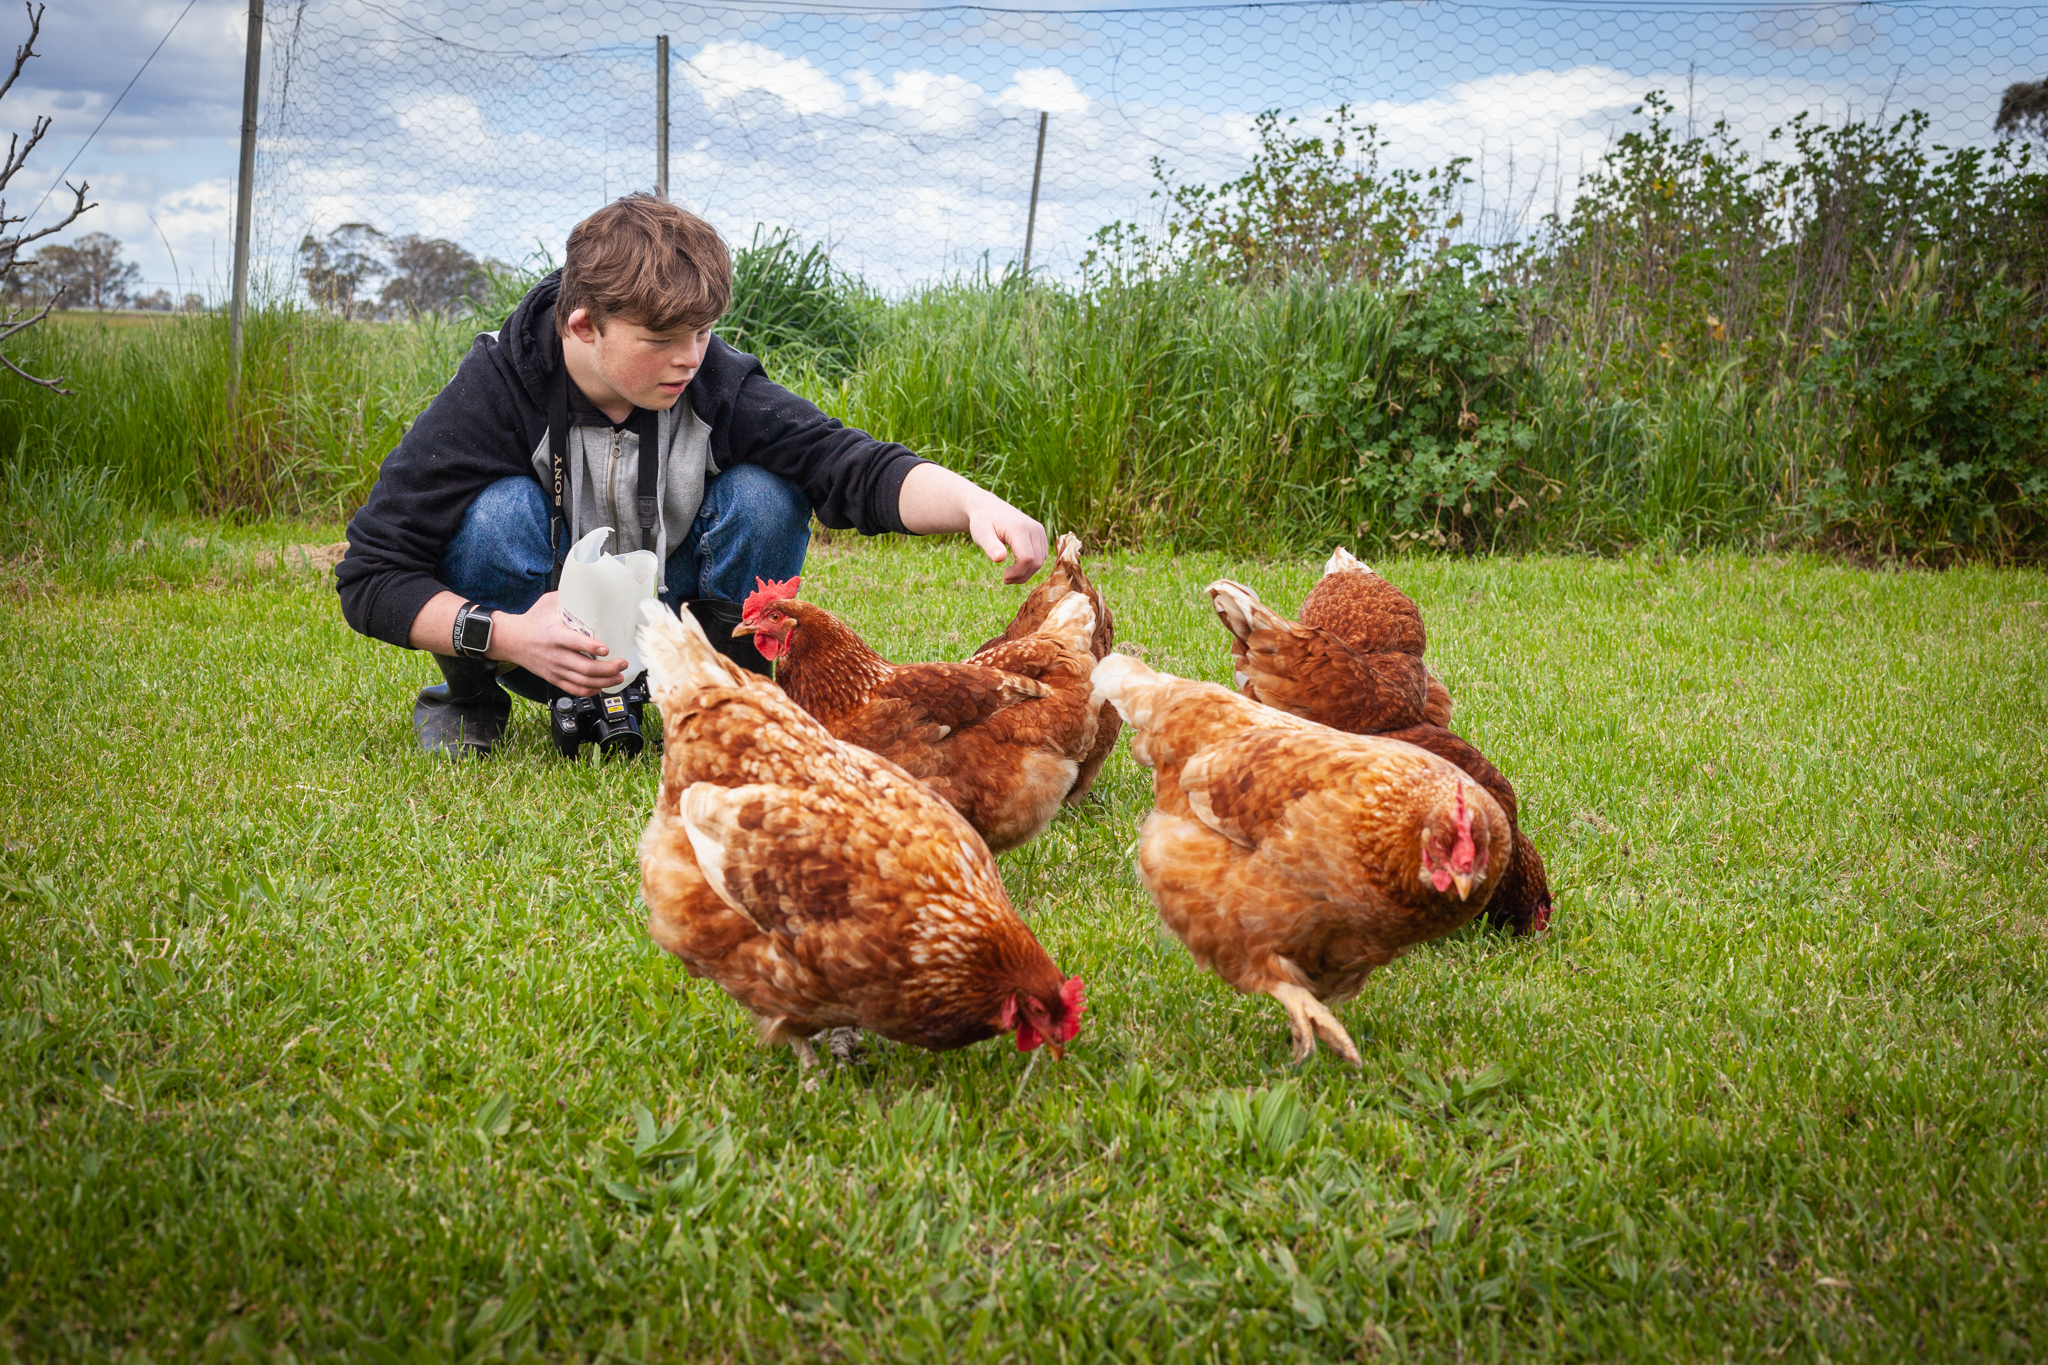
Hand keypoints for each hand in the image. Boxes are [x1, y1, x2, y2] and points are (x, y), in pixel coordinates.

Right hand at [490, 591, 629, 695]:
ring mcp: (555, 669)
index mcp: (555, 635)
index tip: (606, 649)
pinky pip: (573, 689)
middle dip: (608, 669)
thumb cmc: (532, 621)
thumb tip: (590, 589)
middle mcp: (555, 655)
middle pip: (585, 668)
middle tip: (622, 663)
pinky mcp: (553, 678)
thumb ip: (569, 599)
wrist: (511, 640)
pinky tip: (601, 686)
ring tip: (618, 676)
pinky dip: (589, 691)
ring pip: (582, 681)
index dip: (592, 648)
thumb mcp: (547, 604)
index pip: (575, 644)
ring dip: (604, 682)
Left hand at [967, 497, 1047, 583]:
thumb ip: (990, 546)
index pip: (1026, 558)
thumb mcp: (981, 534)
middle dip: (1022, 575)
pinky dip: (1031, 565)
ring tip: (1010, 574)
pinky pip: (1041, 556)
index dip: (1017, 573)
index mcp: (1019, 528)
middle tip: (1005, 579)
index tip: (1004, 577)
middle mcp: (1034, 528)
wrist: (989, 507)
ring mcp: (1039, 531)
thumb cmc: (982, 522)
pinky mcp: (1040, 534)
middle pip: (1036, 562)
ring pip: (1041, 561)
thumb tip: (999, 558)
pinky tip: (1017, 565)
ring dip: (1027, 572)